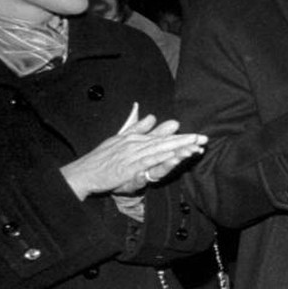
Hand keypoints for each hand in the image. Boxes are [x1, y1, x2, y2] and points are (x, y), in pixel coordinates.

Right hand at [60, 103, 207, 199]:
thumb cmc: (101, 158)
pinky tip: (174, 155)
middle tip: (204, 138)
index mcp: (135, 138)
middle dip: (186, 140)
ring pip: (160, 150)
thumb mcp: (119, 139)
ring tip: (195, 146)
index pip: (162, 137)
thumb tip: (152, 116)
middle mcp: (135, 144)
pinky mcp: (129, 167)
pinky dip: (161, 157)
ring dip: (178, 148)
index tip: (198, 136)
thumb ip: (137, 129)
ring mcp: (132, 155)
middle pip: (165, 141)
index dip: (181, 136)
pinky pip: (148, 162)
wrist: (83, 172)